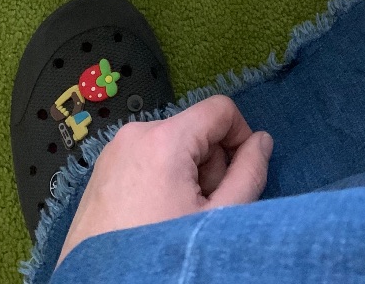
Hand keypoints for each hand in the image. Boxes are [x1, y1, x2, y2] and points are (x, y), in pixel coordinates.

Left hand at [58, 96, 272, 264]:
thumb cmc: (161, 255)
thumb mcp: (218, 218)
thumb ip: (249, 173)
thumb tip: (261, 141)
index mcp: (164, 139)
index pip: (220, 109)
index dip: (241, 137)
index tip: (241, 173)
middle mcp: (135, 133)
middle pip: (195, 130)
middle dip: (208, 166)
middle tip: (201, 209)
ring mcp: (114, 150)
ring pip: (172, 146)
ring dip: (185, 175)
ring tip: (175, 217)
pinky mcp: (102, 169)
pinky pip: (146, 158)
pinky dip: (159, 180)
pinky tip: (154, 217)